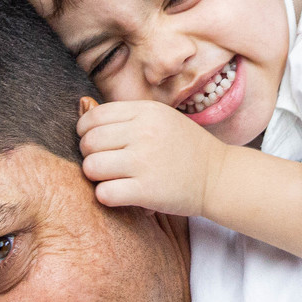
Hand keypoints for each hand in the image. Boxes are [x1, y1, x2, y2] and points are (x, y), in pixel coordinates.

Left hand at [77, 99, 227, 216]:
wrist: (219, 176)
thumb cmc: (186, 148)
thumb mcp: (160, 119)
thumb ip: (125, 116)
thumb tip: (82, 105)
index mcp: (146, 112)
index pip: (94, 117)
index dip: (85, 131)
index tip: (95, 142)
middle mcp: (144, 133)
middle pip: (89, 142)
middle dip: (90, 154)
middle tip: (104, 162)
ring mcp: (145, 162)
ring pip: (91, 167)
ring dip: (96, 176)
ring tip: (112, 178)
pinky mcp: (147, 191)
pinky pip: (104, 193)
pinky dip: (106, 196)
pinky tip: (119, 193)